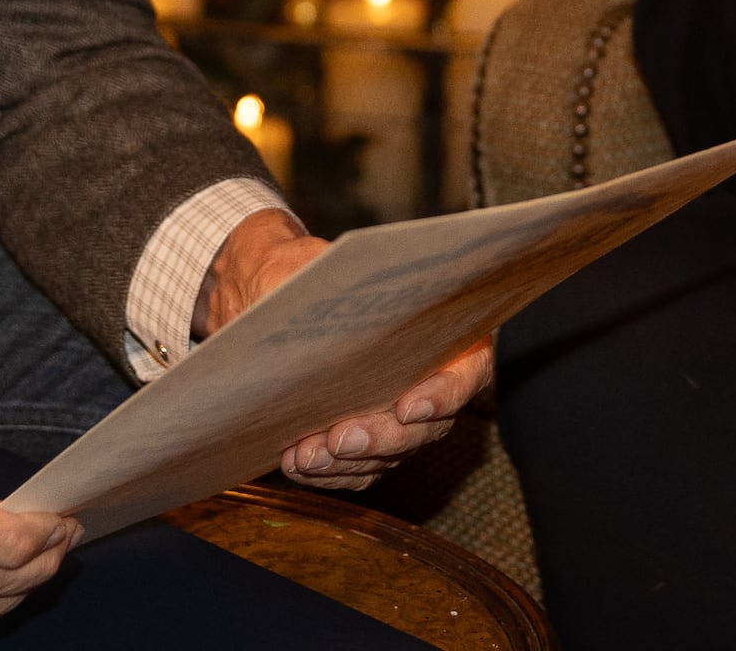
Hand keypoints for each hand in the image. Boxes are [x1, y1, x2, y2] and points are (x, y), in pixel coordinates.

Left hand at [196, 207, 490, 490]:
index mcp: (440, 330)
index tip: (407, 405)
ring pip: (389, 454)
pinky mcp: (368, 443)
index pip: (464, 371)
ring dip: (349, 461)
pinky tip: (299, 463)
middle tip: (342, 437)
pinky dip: (329, 471)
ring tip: (308, 455)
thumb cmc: (301, 271)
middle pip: (425, 426)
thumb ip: (327, 282)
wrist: (271, 298)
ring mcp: (400, 419)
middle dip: (382, 436)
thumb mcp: (312, 263)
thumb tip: (323, 301)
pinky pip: (358, 468)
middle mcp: (429, 380)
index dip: (443, 394)